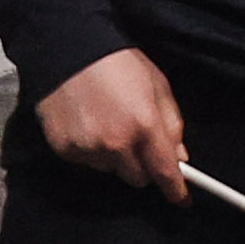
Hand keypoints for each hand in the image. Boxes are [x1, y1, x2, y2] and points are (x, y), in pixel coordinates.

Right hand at [37, 47, 189, 201]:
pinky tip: (85, 124)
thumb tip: (178, 156)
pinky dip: (88, 150)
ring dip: (112, 156)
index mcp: (144, 125)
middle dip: (141, 164)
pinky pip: (85, 162)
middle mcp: (116, 142)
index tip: (180, 198)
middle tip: (133, 139)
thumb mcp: (157, 85)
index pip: (165, 172)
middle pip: (138, 177)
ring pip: (110, 170)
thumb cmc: (114, 60)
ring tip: (104, 123)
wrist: (65, 45)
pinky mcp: (64, 147)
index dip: (176, 190)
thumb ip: (172, 124)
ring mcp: (87, 147)